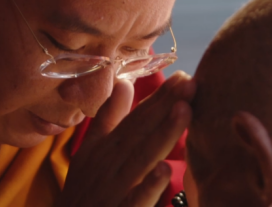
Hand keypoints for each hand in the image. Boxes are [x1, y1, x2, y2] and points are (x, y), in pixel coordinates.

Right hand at [57, 71, 194, 206]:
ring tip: (184, 110)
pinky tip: (164, 170)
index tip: (182, 76)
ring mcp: (114, 189)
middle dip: (165, 106)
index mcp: (106, 147)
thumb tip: (124, 83)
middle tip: (189, 81)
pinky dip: (148, 186)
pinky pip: (135, 200)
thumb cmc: (82, 193)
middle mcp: (110, 163)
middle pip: (141, 131)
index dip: (159, 98)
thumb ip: (108, 118)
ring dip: (162, 134)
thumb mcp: (89, 152)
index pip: (136, 118)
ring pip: (142, 158)